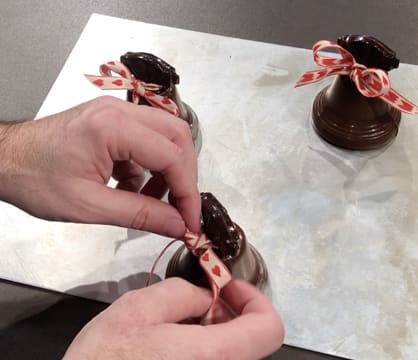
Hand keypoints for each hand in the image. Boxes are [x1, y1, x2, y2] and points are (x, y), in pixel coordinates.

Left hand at [0, 96, 199, 235]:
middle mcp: (120, 111)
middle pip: (177, 136)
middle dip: (184, 175)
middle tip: (179, 208)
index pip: (171, 156)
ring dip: (168, 170)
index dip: (187, 192)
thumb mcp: (89, 206)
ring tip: (152, 200)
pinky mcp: (113, 121)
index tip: (190, 220)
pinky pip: (147, 141)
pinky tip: (133, 188)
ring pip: (166, 136)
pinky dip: (150, 167)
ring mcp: (116, 113)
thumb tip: (178, 225)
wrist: (3, 160)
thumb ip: (140, 215)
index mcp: (112, 127)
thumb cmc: (33, 179)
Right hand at [64, 278, 283, 359]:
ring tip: (176, 327)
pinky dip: (201, 351)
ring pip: (231, 355)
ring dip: (213, 333)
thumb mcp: (138, 308)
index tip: (227, 289)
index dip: (255, 300)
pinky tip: (170, 349)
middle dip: (227, 314)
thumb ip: (183, 293)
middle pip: (252, 342)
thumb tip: (206, 298)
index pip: (270, 328)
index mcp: (213, 357)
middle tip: (196, 303)